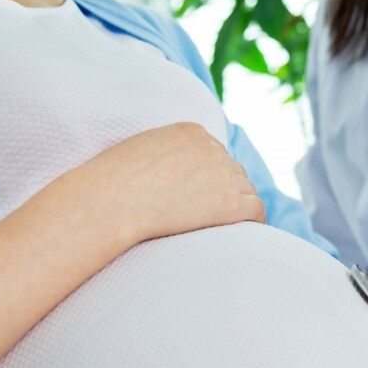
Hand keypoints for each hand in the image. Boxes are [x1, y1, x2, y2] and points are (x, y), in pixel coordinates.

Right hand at [57, 122, 265, 244]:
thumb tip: (165, 175)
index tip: (205, 194)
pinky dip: (254, 221)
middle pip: (234, 171)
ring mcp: (223, 174)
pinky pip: (256, 209)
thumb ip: (162, 155)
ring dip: (240, 206)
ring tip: (227, 227)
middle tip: (214, 215)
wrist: (112, 201)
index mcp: (191, 132)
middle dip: (227, 190)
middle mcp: (212, 148)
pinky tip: (244, 234)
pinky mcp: (230, 202)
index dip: (212, 175)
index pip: (215, 152)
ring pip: (247, 190)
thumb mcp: (138, 153)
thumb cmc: (111, 183)